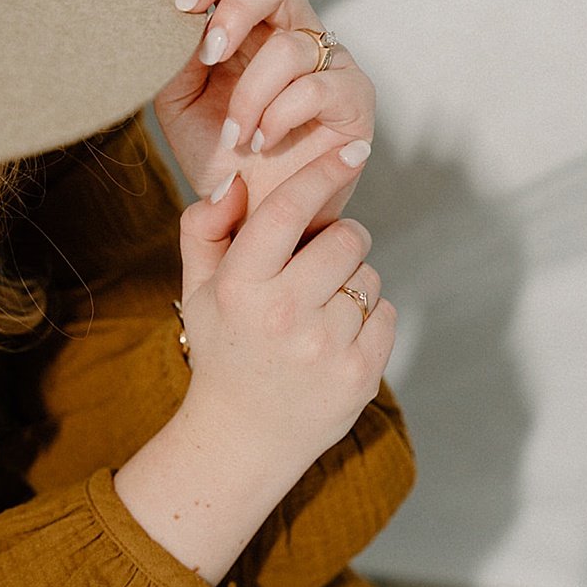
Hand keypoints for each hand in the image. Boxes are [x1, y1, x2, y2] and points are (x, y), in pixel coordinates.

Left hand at [154, 0, 375, 229]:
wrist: (253, 217)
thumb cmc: (221, 159)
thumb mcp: (180, 102)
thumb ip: (177, 56)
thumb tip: (178, 17)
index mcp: (250, 28)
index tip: (180, 3)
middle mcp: (293, 35)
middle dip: (237, 7)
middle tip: (212, 53)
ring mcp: (329, 64)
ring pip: (289, 47)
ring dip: (250, 96)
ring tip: (236, 135)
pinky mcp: (356, 98)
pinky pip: (318, 87)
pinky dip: (280, 116)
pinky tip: (264, 142)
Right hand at [178, 141, 394, 468]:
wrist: (243, 436)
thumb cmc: (225, 348)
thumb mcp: (199, 290)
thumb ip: (206, 229)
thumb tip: (234, 179)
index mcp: (239, 288)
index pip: (287, 212)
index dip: (323, 173)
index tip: (354, 149)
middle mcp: (281, 315)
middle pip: (347, 238)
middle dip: (343, 240)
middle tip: (323, 264)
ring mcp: (324, 348)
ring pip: (369, 277)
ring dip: (353, 285)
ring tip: (319, 314)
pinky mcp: (359, 375)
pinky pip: (387, 314)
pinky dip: (370, 320)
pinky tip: (337, 341)